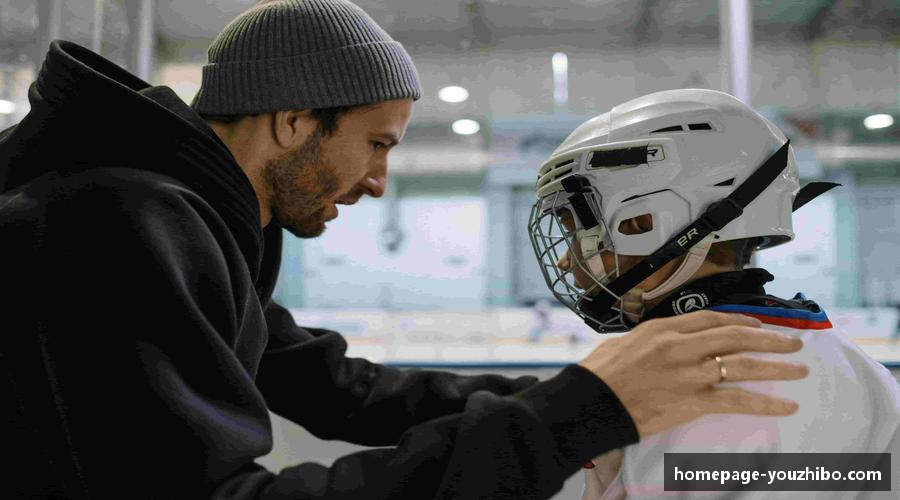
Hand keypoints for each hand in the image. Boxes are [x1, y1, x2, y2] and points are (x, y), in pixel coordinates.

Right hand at [578, 310, 807, 437]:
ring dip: (777, 367)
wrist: (591, 403)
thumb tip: (662, 342)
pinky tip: (786, 406)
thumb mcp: (623, 343)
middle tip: (793, 342)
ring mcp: (689, 373)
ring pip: (744, 365)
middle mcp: (681, 346)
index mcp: (663, 329)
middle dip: (769, 338)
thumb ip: (650, 340)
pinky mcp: (692, 401)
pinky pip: (737, 400)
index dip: (740, 320)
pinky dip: (766, 403)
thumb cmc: (600, 375)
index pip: (711, 318)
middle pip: (736, 336)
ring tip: (800, 369)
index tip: (758, 323)